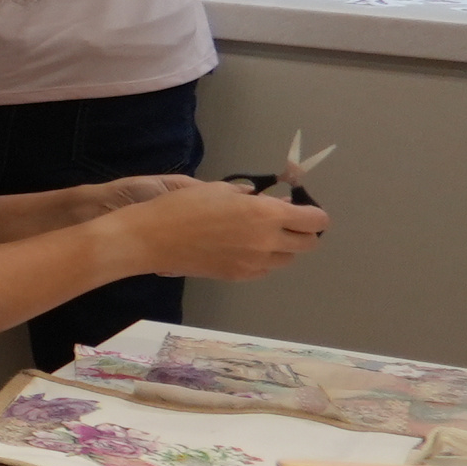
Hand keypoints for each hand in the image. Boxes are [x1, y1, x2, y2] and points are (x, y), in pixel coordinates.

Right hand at [112, 177, 328, 280]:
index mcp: (267, 214)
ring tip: (260, 237)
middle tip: (285, 223)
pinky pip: (264, 269)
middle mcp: (268, 241)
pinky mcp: (238, 276)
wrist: (151, 239)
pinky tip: (242, 249)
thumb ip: (254, 197)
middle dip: (303, 232)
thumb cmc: (183, 206)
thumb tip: (274, 201)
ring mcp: (254, 262)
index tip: (304, 210)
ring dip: (282, 247)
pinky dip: (262, 259)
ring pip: (287, 259)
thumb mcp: (221, 189)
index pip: (315, 220)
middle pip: (308, 244)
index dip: (314, 215)